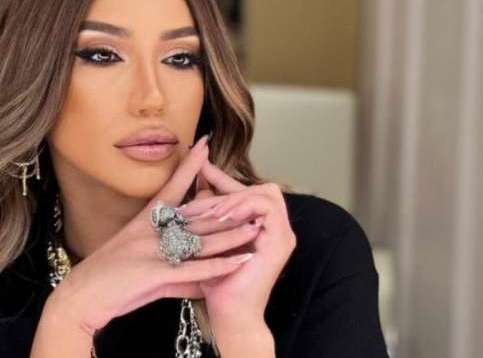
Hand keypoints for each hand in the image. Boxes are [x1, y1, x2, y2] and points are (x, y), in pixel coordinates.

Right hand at [49, 134, 257, 336]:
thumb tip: (196, 268)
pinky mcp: (153, 274)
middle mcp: (151, 232)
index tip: (204, 145)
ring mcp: (153, 251)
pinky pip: (192, 270)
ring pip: (201, 240)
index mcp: (145, 222)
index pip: (172, 188)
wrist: (79, 297)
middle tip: (253, 196)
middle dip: (227, 206)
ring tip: (257, 226)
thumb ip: (170, 262)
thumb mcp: (137, 261)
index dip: (189, 167)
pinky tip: (238, 263)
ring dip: (231, 234)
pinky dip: (217, 267)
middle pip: (196, 215)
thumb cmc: (106, 278)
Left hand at [177, 160, 296, 325]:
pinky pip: (268, 208)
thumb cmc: (217, 282)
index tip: (201, 168)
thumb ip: (210, 213)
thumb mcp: (208, 239)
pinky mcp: (280, 241)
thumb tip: (201, 185)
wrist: (229, 314)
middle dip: (227, 187)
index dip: (223, 180)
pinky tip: (222, 215)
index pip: (246, 193)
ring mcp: (281, 234)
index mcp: (261, 227)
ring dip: (237, 197)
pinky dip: (245, 206)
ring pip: (266, 193)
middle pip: (259, 188)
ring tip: (213, 209)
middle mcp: (274, 228)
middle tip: (201, 189)